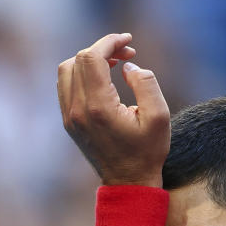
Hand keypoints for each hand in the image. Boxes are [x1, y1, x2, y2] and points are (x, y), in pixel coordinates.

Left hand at [58, 33, 169, 186]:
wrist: (128, 183)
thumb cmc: (147, 152)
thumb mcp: (159, 117)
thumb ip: (146, 83)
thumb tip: (128, 66)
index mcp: (99, 107)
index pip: (91, 58)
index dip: (109, 42)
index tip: (128, 42)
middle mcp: (78, 109)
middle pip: (78, 59)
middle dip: (103, 49)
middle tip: (128, 54)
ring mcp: (70, 116)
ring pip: (67, 70)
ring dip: (89, 60)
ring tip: (114, 64)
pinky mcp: (69, 121)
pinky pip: (66, 85)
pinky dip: (81, 73)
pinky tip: (102, 78)